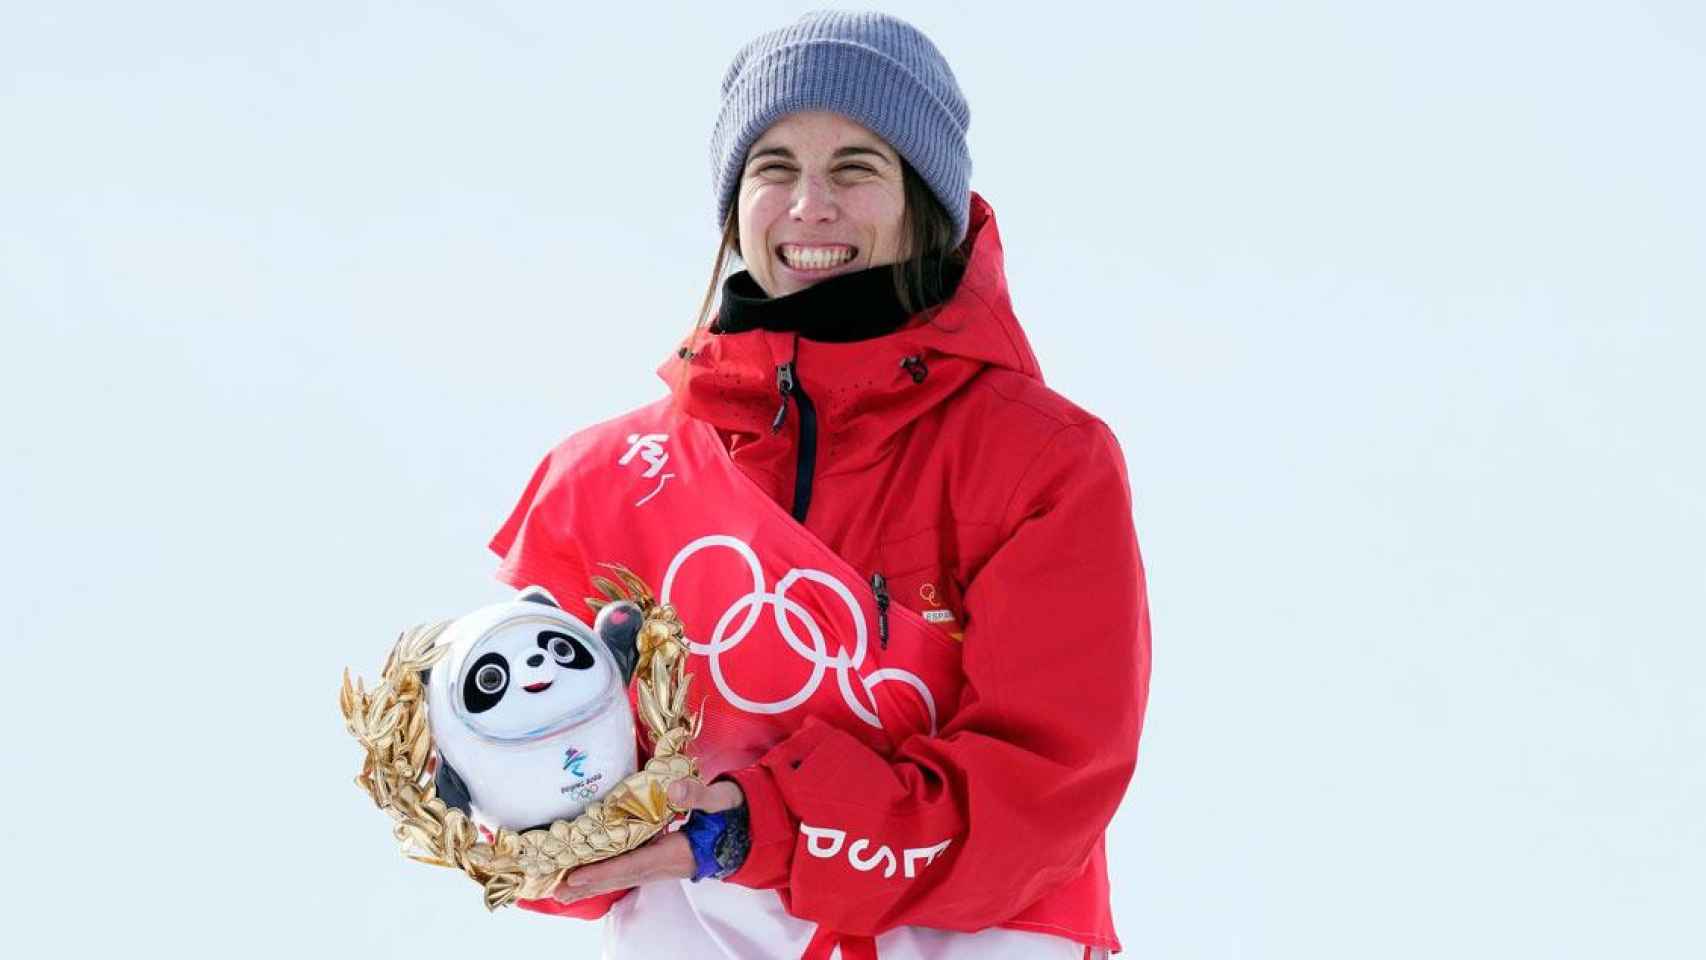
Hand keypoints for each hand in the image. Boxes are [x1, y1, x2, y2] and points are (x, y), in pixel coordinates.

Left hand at [550, 778, 744, 901]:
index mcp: (676, 852)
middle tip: (555, 890)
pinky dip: (607, 875)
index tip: (574, 876)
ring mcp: (664, 866)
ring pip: (623, 877)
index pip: (633, 864)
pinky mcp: (663, 860)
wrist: (751, 830)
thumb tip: (673, 789)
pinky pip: (629, 871)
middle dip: (589, 884)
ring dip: (594, 884)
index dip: (603, 872)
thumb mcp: (721, 801)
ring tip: (563, 891)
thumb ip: (699, 795)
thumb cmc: (735, 813)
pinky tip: (591, 875)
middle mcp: (666, 865)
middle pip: (621, 878)